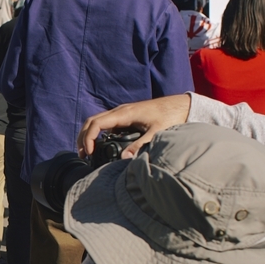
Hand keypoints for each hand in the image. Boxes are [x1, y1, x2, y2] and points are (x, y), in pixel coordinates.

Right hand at [77, 94, 191, 158]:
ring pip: (97, 121)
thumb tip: (124, 158)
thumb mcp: (156, 133)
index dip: (88, 138)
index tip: (89, 152)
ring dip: (89, 134)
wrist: (181, 105)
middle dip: (83, 137)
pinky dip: (98, 133)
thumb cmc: (170, 116)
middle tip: (83, 155)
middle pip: (92, 121)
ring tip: (87, 151)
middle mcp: (120, 111)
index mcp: (125, 113)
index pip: (97, 124)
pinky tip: (101, 145)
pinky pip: (106, 123)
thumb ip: (141, 145)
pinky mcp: (126, 116)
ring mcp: (122, 113)